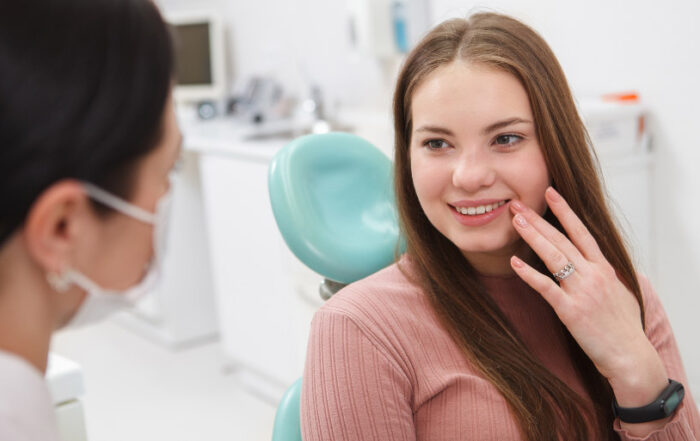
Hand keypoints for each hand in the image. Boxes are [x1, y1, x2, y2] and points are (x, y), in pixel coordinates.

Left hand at [509, 187, 666, 408]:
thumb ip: (606, 275)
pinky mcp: (571, 310)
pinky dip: (529, 274)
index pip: (582, 232)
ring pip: (553, 256)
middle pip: (561, 240)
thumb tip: (597, 264)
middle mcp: (593, 275)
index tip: (550, 193)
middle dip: (538, 220)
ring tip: (515, 221)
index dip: (565, 211)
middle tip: (517, 204)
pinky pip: (546, 287)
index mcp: (604, 269)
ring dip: (532, 237)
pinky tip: (514, 263)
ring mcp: (582, 291)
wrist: (630, 356)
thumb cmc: (625, 327)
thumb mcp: (621, 293)